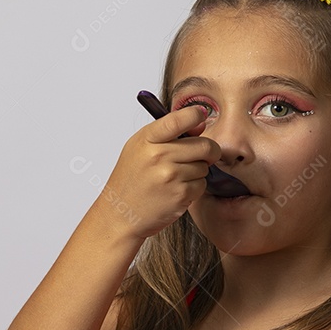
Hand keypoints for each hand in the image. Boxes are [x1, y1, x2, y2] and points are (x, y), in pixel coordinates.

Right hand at [95, 105, 220, 240]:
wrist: (120, 215)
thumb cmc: (131, 180)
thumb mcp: (140, 148)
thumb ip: (168, 133)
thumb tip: (200, 124)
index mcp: (147, 139)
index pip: (178, 119)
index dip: (195, 115)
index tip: (201, 115)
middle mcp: (159, 155)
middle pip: (204, 145)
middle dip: (209, 150)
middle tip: (204, 154)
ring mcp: (170, 176)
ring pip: (205, 167)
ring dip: (198, 171)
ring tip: (178, 177)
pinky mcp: (180, 195)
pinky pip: (202, 185)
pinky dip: (194, 188)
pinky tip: (177, 190)